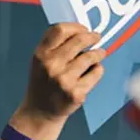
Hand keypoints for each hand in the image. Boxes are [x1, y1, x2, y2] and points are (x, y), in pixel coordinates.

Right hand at [10, 23, 106, 139]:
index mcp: (41, 54)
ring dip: (98, 54)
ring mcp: (64, 80)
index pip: (60, 30)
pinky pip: (96, 73)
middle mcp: (51, 65)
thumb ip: (55, 46)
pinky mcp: (76, 93)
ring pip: (90, 57)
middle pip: (79, 40)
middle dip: (92, 37)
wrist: (40, 112)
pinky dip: (98, 70)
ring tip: (100, 54)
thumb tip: (82, 31)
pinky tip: (93, 72)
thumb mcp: (40, 61)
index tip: (84, 29)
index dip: (76, 27)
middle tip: (97, 37)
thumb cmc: (43, 83)